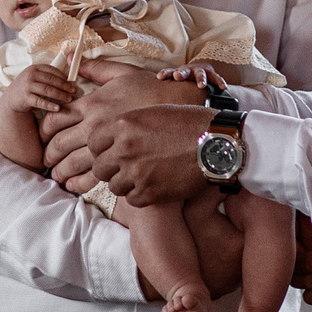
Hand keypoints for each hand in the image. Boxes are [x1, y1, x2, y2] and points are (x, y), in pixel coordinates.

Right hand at [1, 65, 80, 125]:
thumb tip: (67, 78)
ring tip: (69, 99)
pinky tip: (58, 108)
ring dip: (60, 95)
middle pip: (52, 80)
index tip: (71, 82)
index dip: (63, 76)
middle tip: (74, 91)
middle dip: (65, 86)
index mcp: (34, 68)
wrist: (11, 98)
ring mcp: (27, 86)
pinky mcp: (25, 98)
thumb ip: (47, 75)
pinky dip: (50, 105)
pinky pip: (40, 102)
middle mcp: (30, 75)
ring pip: (48, 90)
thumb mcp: (34, 77)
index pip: (52, 70)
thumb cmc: (27, 87)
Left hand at [44, 60, 213, 191]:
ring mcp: (129, 169)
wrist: (210, 137)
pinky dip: (127, 191)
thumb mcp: (133, 78)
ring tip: (83, 182)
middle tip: (54, 172)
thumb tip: (80, 64)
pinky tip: (127, 186)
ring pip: (100, 179)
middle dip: (58, 167)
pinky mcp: (145, 190)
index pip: (64, 131)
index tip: (52, 148)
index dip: (56, 141)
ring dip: (93, 180)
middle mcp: (113, 143)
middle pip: (70, 159)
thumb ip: (102, 74)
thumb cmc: (172, 105)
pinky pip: (124, 195)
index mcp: (104, 113)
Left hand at [74, 106, 218, 211]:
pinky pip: (132, 199)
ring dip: (125, 183)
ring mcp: (136, 172)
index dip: (102, 149)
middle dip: (110, 168)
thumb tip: (111, 137)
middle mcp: (124, 148)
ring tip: (142, 176)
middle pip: (99, 167)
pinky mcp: (150, 192)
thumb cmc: (189, 123)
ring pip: (114, 186)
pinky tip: (153, 185)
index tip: (112, 151)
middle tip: (126, 167)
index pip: (93, 143)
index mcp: (123, 124)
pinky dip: (140, 195)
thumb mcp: (154, 112)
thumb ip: (128, 125)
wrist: (217, 144)